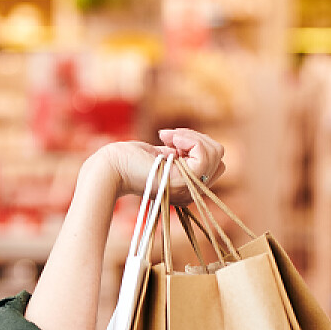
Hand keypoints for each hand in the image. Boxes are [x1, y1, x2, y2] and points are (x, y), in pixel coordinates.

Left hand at [87, 127, 227, 204]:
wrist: (111, 168)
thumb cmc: (127, 160)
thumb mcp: (162, 155)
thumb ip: (181, 155)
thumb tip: (195, 142)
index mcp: (187, 187)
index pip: (216, 164)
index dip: (198, 145)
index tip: (171, 140)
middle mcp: (191, 192)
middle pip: (219, 158)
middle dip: (198, 139)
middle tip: (169, 137)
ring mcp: (188, 189)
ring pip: (217, 154)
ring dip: (193, 137)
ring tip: (168, 137)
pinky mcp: (182, 182)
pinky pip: (204, 155)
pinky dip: (189, 140)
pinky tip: (168, 139)